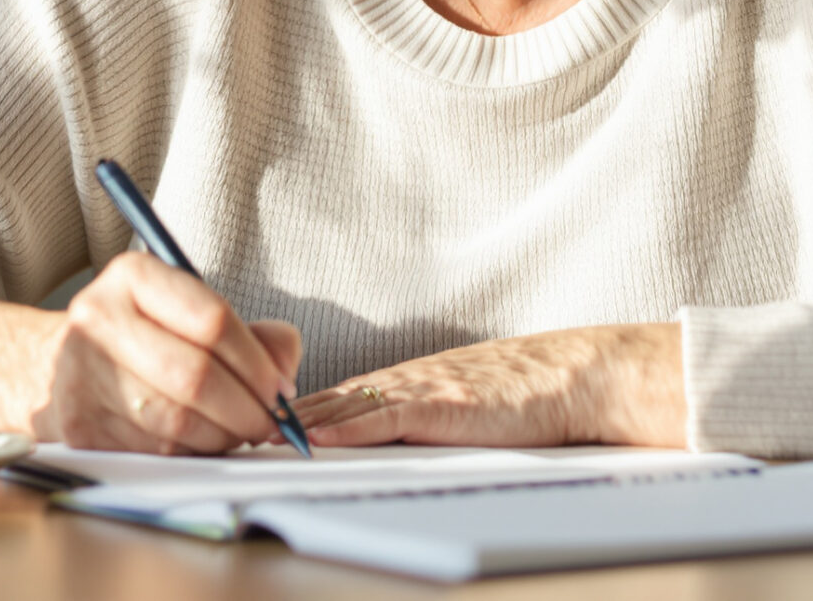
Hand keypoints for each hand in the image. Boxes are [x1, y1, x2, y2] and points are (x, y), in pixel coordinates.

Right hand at [0, 257, 302, 454]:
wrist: (53, 367)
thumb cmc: (143, 336)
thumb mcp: (192, 311)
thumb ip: (255, 334)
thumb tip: (284, 373)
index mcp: (133, 276)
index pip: (212, 319)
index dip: (257, 362)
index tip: (279, 386)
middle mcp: (99, 318)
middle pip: (195, 376)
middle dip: (246, 408)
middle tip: (269, 421)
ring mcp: (83, 375)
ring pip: (175, 421)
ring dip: (223, 436)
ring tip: (238, 432)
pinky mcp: (79, 427)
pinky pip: (155, 451)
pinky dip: (192, 454)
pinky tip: (202, 443)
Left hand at [292, 323, 684, 449]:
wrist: (580, 375)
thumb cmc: (536, 393)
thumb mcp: (471, 400)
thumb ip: (430, 414)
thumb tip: (395, 438)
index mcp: (414, 380)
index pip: (339, 396)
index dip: (293, 410)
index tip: (254, 421)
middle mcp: (409, 379)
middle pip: (328, 399)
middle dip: (279, 416)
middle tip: (232, 427)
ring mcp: (423, 389)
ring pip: (345, 407)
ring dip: (296, 425)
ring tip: (253, 437)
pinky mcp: (443, 404)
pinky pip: (382, 417)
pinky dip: (343, 428)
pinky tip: (313, 438)